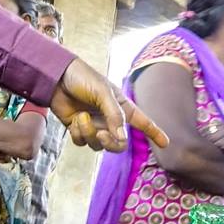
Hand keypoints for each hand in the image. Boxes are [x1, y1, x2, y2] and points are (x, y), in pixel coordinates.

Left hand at [50, 58, 168, 151]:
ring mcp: (95, 126)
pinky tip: (75, 119)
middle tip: (102, 135)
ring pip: (98, 145)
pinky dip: (78, 133)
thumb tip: (121, 139)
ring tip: (82, 117)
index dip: (155, 133)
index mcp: (123, 107)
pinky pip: (82, 142)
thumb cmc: (83, 78)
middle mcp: (111, 120)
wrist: (57, 78)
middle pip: (119, 144)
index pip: (143, 122)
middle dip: (110, 143)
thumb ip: (114, 116)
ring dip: (89, 133)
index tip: (166, 143)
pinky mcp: (79, 130)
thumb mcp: (103, 93)